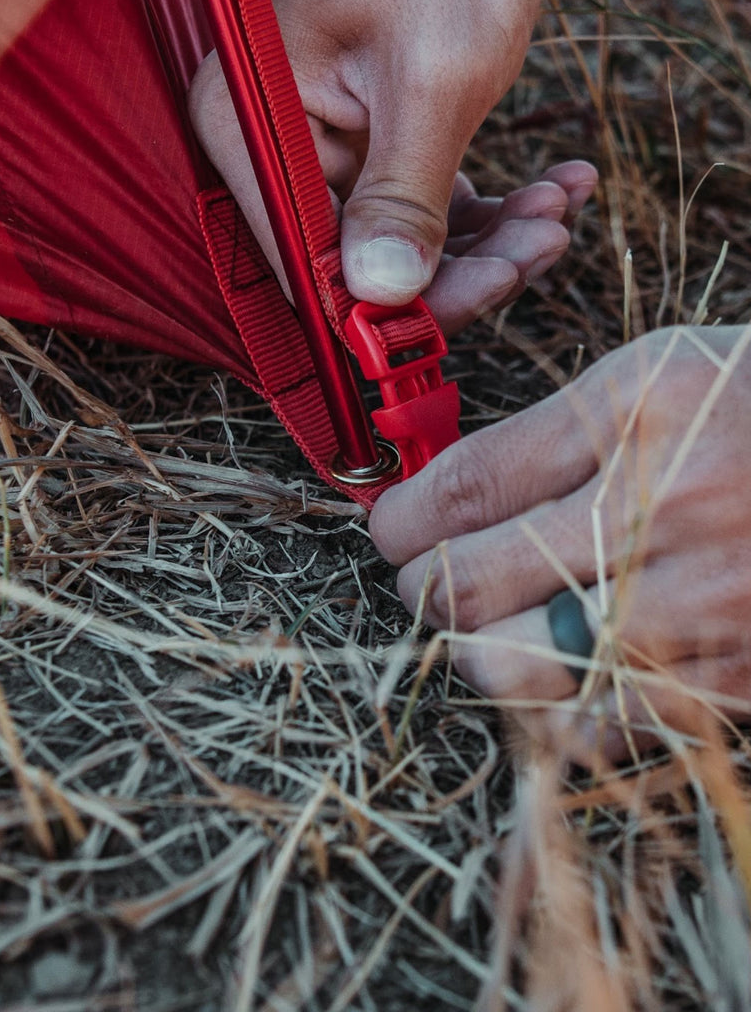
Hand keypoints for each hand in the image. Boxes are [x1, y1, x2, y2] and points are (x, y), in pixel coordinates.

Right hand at [190, 0, 607, 319]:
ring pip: (401, 235)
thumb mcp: (431, 81)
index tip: (453, 317)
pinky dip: (493, 204)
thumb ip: (401, 197)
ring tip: (558, 206)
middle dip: (454, 265)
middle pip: (354, 253)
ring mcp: (328, 138)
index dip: (373, 302)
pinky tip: (556, 185)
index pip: (300, 250)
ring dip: (488, 237)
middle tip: (535, 250)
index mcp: (250, 120)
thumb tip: (377, 296)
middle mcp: (276, 138)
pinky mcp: (378, 132)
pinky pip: (429, 199)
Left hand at [369, 326, 750, 761]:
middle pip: (467, 586)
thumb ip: (552, 433)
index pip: (463, 489)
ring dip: (475, 652)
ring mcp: (704, 606)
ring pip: (512, 670)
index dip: (399, 520)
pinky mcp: (734, 682)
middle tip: (423, 577)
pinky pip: (596, 729)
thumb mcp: (662, 376)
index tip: (390, 527)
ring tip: (486, 627)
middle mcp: (663, 510)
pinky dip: (553, 710)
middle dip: (420, 588)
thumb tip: (442, 495)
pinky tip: (558, 674)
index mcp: (638, 411)